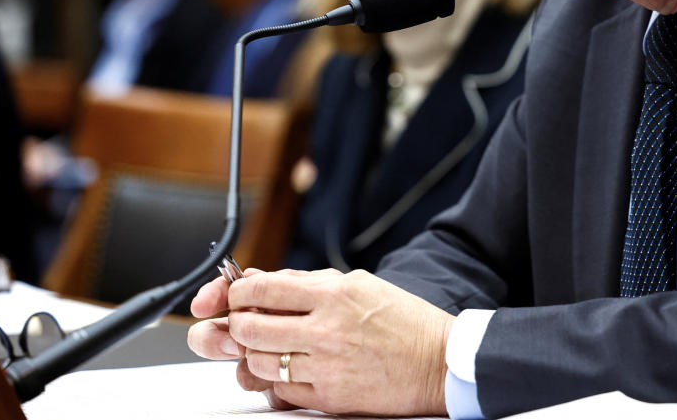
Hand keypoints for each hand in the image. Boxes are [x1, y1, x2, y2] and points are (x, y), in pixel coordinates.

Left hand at [199, 268, 455, 415]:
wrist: (438, 361)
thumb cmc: (404, 320)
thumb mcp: (360, 284)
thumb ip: (311, 281)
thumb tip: (265, 280)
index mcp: (335, 293)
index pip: (263, 289)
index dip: (238, 292)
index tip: (238, 296)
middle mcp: (327, 328)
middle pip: (250, 328)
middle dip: (238, 325)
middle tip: (244, 324)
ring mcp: (326, 366)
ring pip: (259, 363)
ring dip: (255, 355)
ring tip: (270, 349)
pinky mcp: (328, 397)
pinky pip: (281, 390)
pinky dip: (278, 380)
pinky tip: (293, 369)